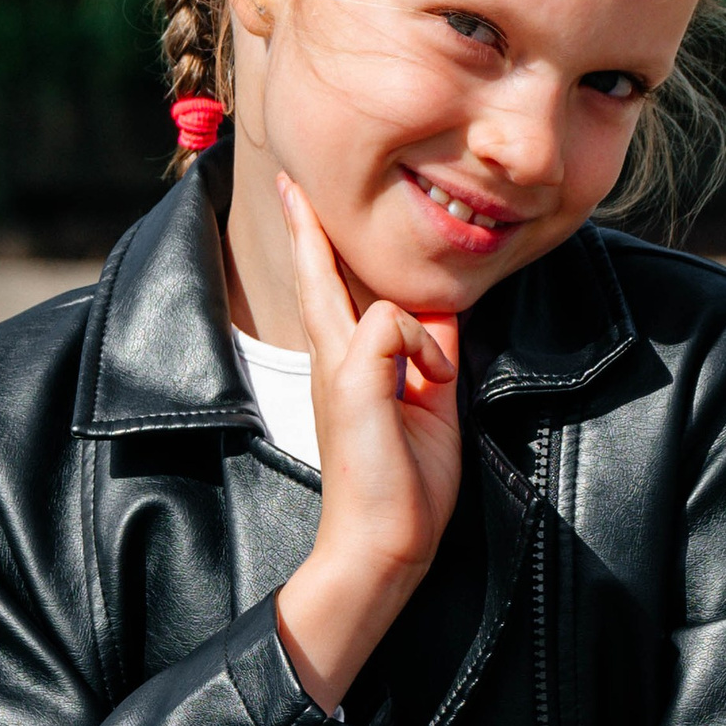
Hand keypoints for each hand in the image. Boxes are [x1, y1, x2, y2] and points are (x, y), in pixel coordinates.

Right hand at [271, 174, 464, 714]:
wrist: (382, 542)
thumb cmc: (406, 486)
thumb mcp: (428, 403)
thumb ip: (428, 354)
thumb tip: (437, 314)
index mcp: (346, 367)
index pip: (332, 293)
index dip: (319, 247)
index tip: (300, 203)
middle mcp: (332, 361)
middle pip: (316, 277)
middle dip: (303, 226)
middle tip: (287, 182)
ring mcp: (337, 369)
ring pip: (365, 294)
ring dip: (418, 329)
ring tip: (424, 386)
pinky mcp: (350, 378)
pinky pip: (399, 321)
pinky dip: (427, 350)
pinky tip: (429, 388)